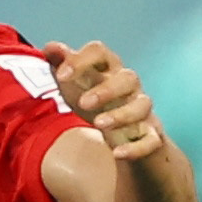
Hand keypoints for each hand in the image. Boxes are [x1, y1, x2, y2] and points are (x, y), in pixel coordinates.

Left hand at [43, 40, 163, 163]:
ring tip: (98, 124)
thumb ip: (61, 64)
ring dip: (121, 115)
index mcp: (109, 68)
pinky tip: (117, 153)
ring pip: (142, 105)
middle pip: (128, 78)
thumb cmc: (96, 100)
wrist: (125, 131)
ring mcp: (142, 109)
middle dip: (106, 89)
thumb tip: (50, 48)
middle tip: (82, 103)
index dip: (80, 60)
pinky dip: (136, 147)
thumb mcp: (75, 83)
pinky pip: (151, 140)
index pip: (100, 52)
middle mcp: (129, 86)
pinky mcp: (150, 134)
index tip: (61, 75)